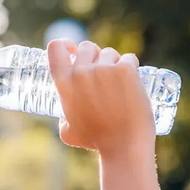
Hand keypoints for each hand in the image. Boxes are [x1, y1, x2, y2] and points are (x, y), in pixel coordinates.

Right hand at [47, 39, 155, 157]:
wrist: (123, 145)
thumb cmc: (96, 141)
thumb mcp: (68, 132)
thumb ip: (63, 119)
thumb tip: (65, 117)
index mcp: (64, 83)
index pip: (56, 47)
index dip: (65, 44)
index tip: (73, 50)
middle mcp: (81, 72)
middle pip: (86, 47)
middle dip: (94, 56)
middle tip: (103, 72)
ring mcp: (104, 69)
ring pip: (109, 53)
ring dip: (114, 63)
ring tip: (119, 84)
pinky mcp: (125, 70)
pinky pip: (129, 58)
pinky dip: (131, 67)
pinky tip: (133, 80)